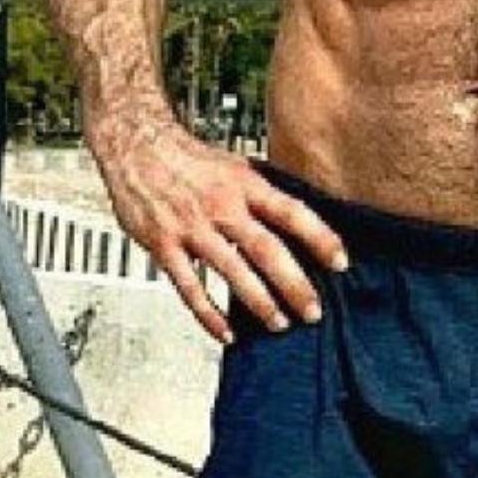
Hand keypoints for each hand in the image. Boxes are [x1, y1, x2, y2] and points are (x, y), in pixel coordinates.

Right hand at [92, 121, 349, 344]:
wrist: (135, 145)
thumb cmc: (191, 159)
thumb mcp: (237, 167)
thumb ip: (264, 195)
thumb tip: (302, 221)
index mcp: (246, 185)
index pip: (292, 213)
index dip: (320, 238)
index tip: (341, 262)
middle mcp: (222, 206)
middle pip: (266, 249)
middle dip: (294, 284)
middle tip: (313, 311)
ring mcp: (191, 227)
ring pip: (232, 271)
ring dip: (259, 302)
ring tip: (279, 324)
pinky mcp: (162, 245)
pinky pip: (188, 286)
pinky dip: (208, 313)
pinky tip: (226, 332)